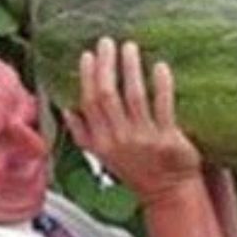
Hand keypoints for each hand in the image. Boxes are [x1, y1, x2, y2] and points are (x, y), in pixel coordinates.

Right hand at [62, 38, 201, 204]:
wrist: (169, 194)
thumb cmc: (138, 170)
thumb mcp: (105, 156)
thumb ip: (84, 134)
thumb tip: (66, 109)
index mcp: (101, 142)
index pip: (89, 103)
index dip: (87, 77)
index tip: (88, 54)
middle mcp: (120, 140)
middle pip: (108, 95)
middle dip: (106, 65)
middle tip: (108, 42)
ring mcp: (145, 140)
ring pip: (134, 97)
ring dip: (130, 69)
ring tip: (130, 47)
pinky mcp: (169, 141)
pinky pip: (163, 107)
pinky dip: (161, 85)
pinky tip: (160, 66)